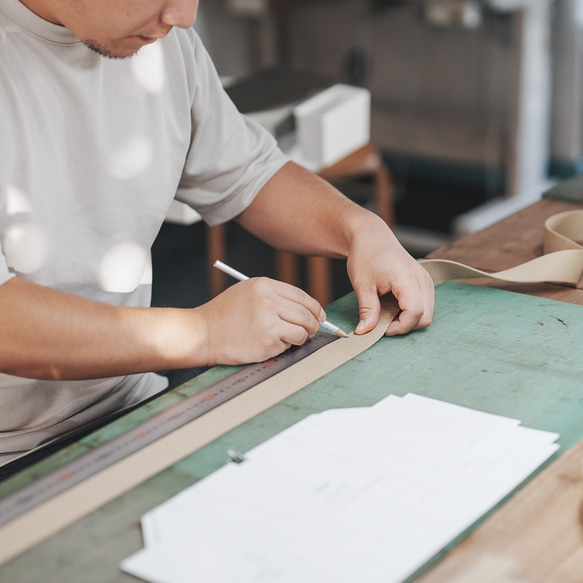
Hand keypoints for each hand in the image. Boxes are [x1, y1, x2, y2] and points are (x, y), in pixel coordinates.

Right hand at [194, 277, 324, 365]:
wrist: (203, 333)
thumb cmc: (225, 314)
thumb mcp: (247, 292)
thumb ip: (274, 296)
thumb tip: (305, 309)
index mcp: (264, 285)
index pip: (300, 295)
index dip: (314, 307)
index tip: (319, 315)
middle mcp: (268, 301)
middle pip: (306, 313)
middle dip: (314, 324)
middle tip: (313, 330)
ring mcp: (269, 322)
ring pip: (302, 330)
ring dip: (302, 337)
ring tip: (291, 338)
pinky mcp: (268, 341)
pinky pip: (289, 344)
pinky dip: (286, 346)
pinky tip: (271, 344)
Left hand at [346, 217, 433, 335]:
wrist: (371, 237)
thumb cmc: (366, 255)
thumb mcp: (362, 285)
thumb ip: (367, 310)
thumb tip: (364, 331)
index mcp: (407, 277)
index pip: (415, 312)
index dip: (399, 327)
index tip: (382, 328)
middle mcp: (422, 279)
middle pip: (425, 317)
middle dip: (405, 326)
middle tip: (383, 322)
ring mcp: (426, 280)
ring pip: (427, 314)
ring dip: (408, 320)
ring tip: (387, 313)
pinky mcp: (425, 282)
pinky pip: (425, 306)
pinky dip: (411, 313)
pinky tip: (394, 307)